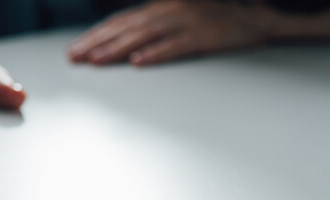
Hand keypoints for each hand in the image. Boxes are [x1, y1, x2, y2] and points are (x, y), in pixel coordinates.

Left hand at [69, 0, 278, 65]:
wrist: (256, 15)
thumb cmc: (215, 16)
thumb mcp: (177, 13)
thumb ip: (152, 22)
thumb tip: (123, 39)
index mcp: (160, 7)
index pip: (120, 21)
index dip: (96, 35)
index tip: (75, 49)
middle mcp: (168, 11)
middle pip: (125, 28)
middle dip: (96, 43)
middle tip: (74, 57)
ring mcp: (186, 22)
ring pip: (144, 36)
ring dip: (118, 49)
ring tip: (96, 60)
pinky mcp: (204, 36)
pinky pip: (177, 46)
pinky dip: (157, 54)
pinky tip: (140, 63)